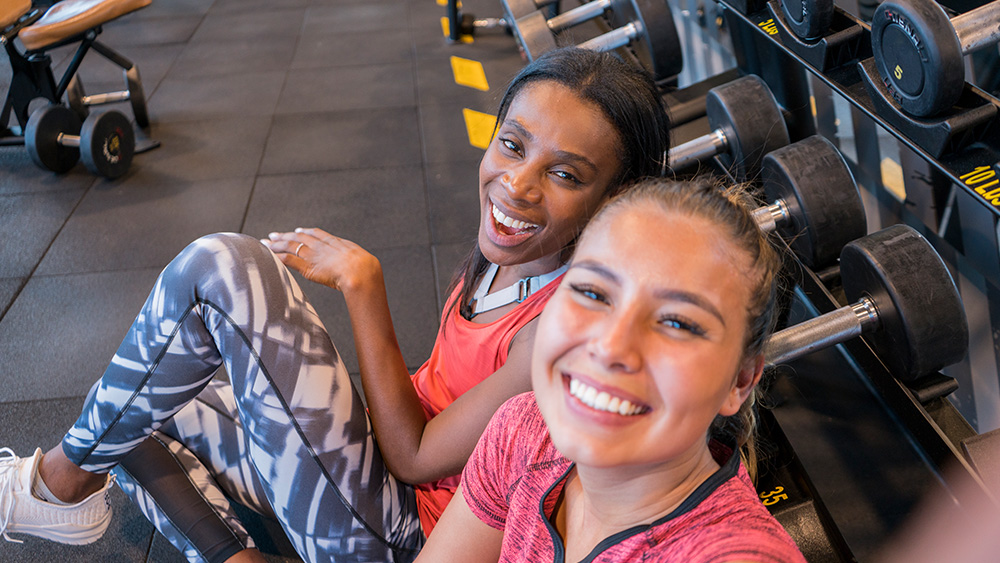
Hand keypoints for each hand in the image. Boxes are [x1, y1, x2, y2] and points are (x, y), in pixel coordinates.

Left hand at [261, 228, 381, 292]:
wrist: (360, 271)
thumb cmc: (365, 268)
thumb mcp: (361, 259)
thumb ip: (356, 260)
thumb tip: (364, 267)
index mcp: (334, 242)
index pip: (316, 234)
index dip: (305, 232)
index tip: (297, 231)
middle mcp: (321, 246)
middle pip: (299, 238)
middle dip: (285, 236)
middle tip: (274, 235)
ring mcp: (313, 255)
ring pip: (290, 246)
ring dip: (276, 244)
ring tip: (266, 243)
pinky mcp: (307, 266)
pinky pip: (288, 259)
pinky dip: (278, 256)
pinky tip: (269, 255)